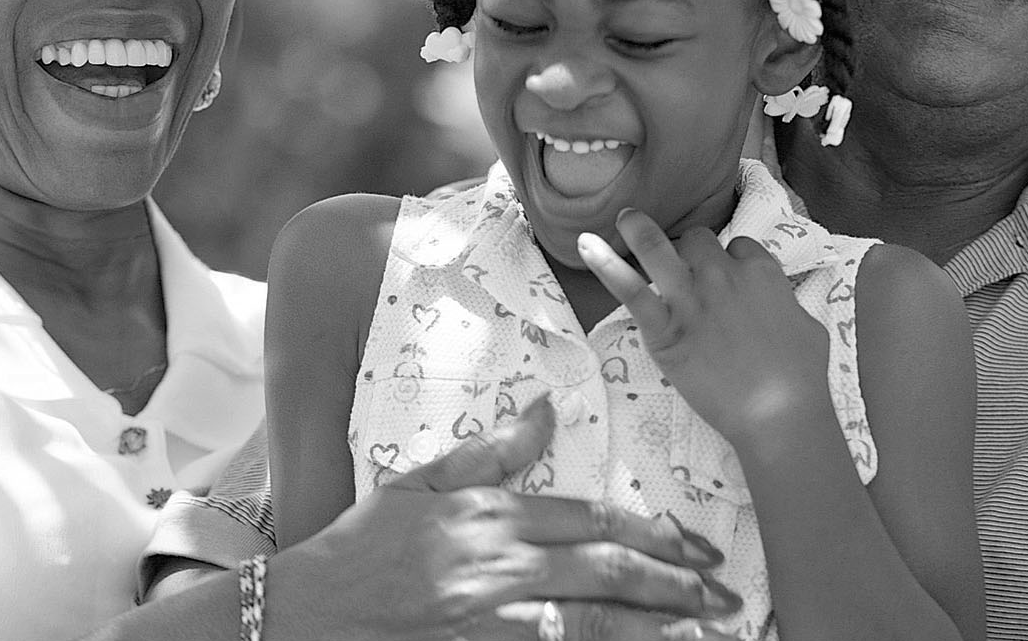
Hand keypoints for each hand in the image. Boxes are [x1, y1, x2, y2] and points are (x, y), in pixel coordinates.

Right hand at [287, 396, 743, 640]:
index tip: (695, 544)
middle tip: (726, 591)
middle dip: (673, 582)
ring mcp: (490, 621)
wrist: (302, 614)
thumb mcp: (421, 483)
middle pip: (605, 571)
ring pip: (592, 624)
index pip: (589, 520)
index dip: (650, 532)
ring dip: (655, 627)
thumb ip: (492, 451)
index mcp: (489, 516)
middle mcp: (497, 567)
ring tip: (708, 631)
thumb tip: (547, 407)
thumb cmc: (361, 547)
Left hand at [576, 208, 830, 446]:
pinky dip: (606, 265)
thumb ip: (784, 303)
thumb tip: (778, 303)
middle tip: (682, 268)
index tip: (724, 271)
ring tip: (624, 218)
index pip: (737, 245)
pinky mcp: (666, 329)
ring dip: (638, 230)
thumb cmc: (804, 378)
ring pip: (659, 247)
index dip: (729, 257)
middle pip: (697, 240)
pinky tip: (586, 246)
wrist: (781, 413)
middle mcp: (723, 275)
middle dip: (689, 249)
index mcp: (762, 272)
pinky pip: (631, 289)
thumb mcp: (807, 325)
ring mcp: (691, 300)